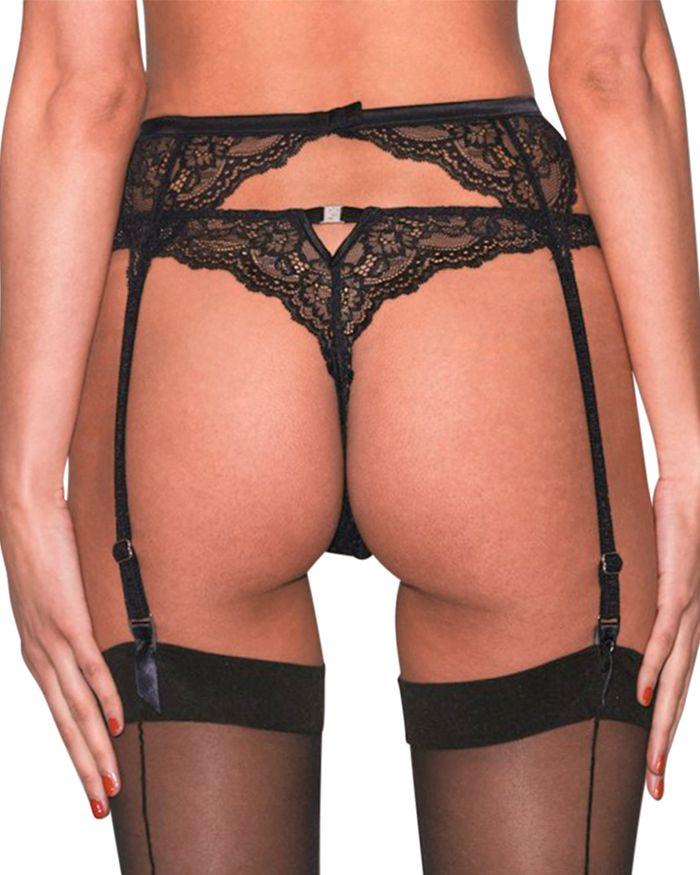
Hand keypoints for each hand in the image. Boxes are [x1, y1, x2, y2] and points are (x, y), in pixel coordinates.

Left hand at [0, 491, 122, 817]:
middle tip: (101, 805)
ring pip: (74, 708)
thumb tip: (100, 633)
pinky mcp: (67, 621)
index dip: (76, 751)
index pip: (59, 713)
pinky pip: (90, 668)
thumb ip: (75, 619)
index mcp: (36, 652)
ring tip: (109, 784)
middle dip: (84, 769)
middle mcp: (39, 655)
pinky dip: (104, 699)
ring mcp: (53, 640)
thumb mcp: (58, 595)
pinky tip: (117, 723)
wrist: (23, 512)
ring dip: (94, 751)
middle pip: (65, 724)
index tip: (93, 780)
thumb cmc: (43, 547)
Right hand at [637, 475, 699, 799]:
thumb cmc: (677, 522)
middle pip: (677, 699)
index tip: (652, 761)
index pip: (675, 687)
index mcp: (688, 625)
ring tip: (652, 762)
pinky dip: (655, 669)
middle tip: (656, 789)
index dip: (665, 728)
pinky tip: (645, 695)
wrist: (698, 485)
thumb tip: (620, 612)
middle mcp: (693, 626)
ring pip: (674, 679)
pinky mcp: (680, 591)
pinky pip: (665, 637)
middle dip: (664, 747)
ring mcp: (689, 611)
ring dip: (662, 725)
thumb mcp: (656, 570)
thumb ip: (644, 597)